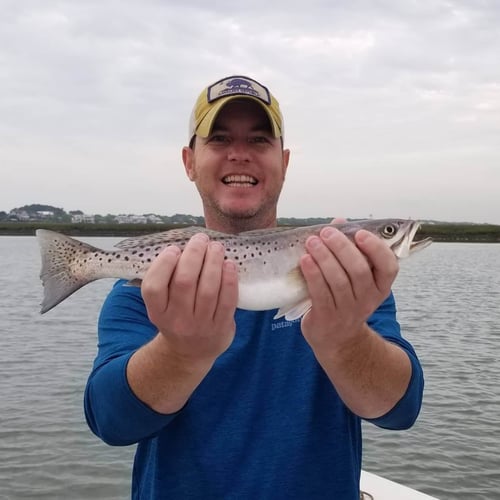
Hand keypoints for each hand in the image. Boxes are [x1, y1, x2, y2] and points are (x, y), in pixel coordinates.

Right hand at [141, 233, 238, 363]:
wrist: (190, 353)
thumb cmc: (177, 318)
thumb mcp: (163, 306)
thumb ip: (167, 281)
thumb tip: (184, 246)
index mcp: (157, 312)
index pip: (154, 287)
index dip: (164, 264)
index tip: (174, 249)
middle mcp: (177, 320)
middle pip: (184, 282)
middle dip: (194, 254)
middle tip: (201, 239)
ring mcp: (200, 325)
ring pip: (208, 288)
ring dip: (213, 262)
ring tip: (216, 247)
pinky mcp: (221, 327)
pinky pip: (227, 300)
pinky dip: (230, 279)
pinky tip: (229, 264)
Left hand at [299, 223, 398, 353]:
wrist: (337, 340)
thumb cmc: (344, 298)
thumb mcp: (353, 278)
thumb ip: (348, 249)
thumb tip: (338, 221)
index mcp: (380, 286)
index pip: (389, 267)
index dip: (376, 248)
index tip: (359, 233)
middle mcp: (368, 299)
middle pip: (359, 270)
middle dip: (342, 247)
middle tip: (326, 233)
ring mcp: (348, 311)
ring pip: (338, 280)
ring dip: (324, 258)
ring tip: (311, 242)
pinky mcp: (327, 318)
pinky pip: (320, 293)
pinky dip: (312, 274)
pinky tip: (305, 260)